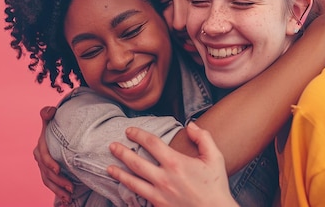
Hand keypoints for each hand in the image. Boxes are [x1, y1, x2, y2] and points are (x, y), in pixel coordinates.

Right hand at [33, 106, 73, 204]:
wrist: (56, 133)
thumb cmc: (54, 125)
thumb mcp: (50, 118)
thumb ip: (48, 113)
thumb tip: (50, 110)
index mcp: (40, 148)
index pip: (44, 157)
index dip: (50, 163)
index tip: (58, 169)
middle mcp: (40, 159)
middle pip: (47, 173)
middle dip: (58, 181)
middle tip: (71, 186)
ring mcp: (43, 168)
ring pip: (49, 181)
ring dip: (58, 190)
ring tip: (69, 196)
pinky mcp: (48, 174)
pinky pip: (51, 185)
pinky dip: (58, 192)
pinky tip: (67, 200)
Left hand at [107, 122, 238, 206]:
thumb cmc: (215, 186)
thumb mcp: (215, 157)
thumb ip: (203, 137)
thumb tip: (191, 125)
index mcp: (175, 163)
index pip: (151, 143)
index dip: (138, 134)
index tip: (129, 131)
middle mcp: (163, 178)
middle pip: (135, 162)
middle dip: (121, 152)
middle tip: (112, 146)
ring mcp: (159, 194)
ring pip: (132, 182)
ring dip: (119, 173)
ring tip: (109, 168)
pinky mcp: (158, 206)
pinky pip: (139, 198)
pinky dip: (129, 193)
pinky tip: (124, 189)